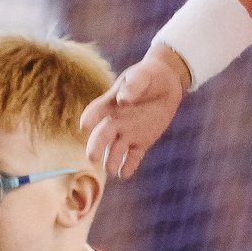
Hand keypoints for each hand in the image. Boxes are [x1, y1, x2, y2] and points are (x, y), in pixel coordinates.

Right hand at [80, 49, 186, 178]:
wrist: (165, 84)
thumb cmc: (148, 76)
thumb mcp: (142, 76)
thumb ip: (133, 85)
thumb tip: (123, 99)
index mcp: (110, 104)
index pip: (96, 112)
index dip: (90, 118)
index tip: (86, 125)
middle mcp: (115, 121)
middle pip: (102, 136)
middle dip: (96, 147)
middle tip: (92, 158)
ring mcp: (127, 133)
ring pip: (115, 150)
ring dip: (112, 161)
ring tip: (112, 170)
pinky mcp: (141, 142)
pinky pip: (133, 157)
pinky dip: (129, 166)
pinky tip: (125, 175)